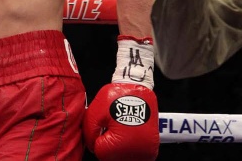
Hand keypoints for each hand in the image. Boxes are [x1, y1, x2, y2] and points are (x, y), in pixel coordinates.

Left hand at [83, 36, 158, 160]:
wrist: (137, 87)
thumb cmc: (116, 97)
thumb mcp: (94, 112)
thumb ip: (88, 133)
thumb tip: (92, 146)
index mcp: (118, 146)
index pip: (100, 151)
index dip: (98, 137)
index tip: (104, 125)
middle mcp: (135, 153)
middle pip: (113, 157)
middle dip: (109, 142)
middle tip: (113, 125)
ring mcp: (146, 152)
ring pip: (125, 156)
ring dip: (121, 146)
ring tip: (122, 127)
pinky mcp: (152, 149)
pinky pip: (137, 154)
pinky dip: (131, 146)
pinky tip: (130, 132)